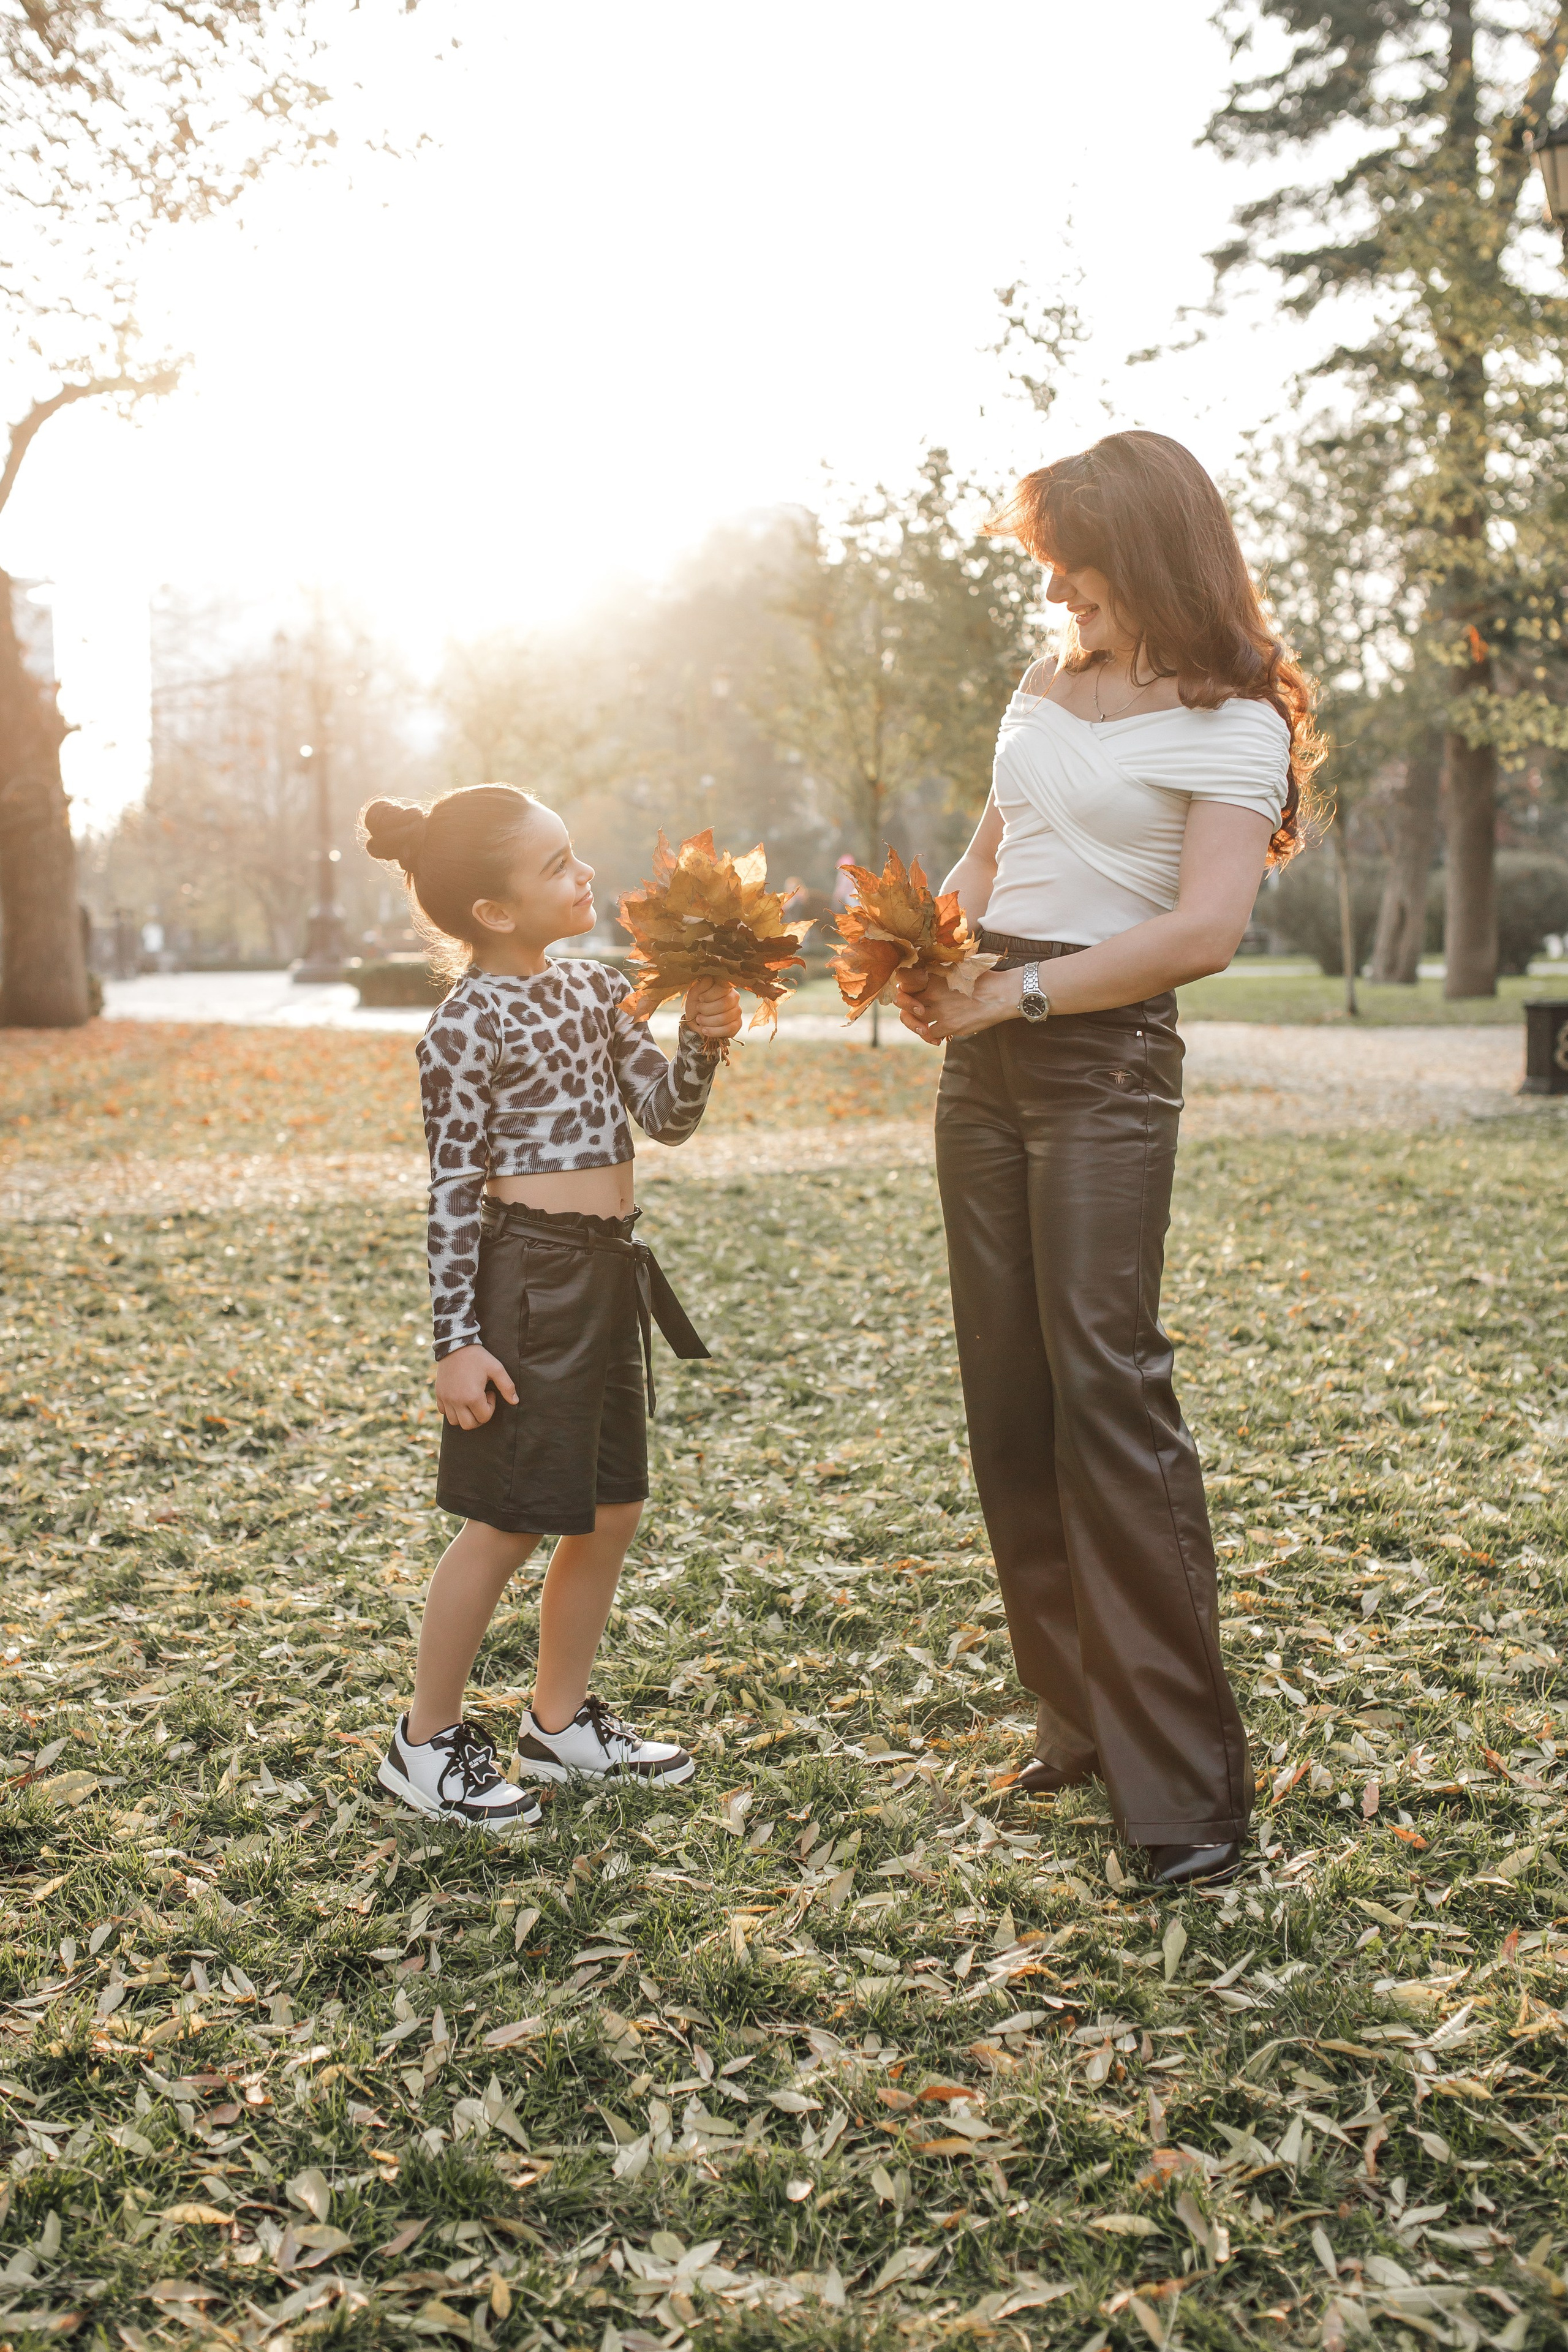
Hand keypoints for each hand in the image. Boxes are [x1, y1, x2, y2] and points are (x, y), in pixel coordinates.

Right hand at [434, 1344, 517, 1429]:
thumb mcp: (496, 1368)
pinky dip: (452, 1410)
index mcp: (472, 1397)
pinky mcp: (439, 1394)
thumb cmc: (478, 1357)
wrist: (456, 1345)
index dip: (491, 1407)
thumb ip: (507, 1386)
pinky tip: (459, 1398)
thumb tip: (515, 1401)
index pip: (484, 1417)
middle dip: (479, 1417)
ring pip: (455, 1422)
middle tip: (482, 1402)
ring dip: (465, 1416)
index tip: (490, 1392)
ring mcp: (446, 1399)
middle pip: (469, 1425)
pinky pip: (444, 1412)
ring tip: (470, 1401)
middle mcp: (457, 1401)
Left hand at [683, 976, 743, 1039]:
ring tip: (699, 1020)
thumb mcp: (694, 994)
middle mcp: (734, 997)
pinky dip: (714, 1031)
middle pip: (724, 1004)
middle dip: (706, 1009)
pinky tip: (705, 1030)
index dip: (709, 995)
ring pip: (725, 1017)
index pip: (722, 988)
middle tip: (698, 1010)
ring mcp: (737, 1010)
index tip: (700, 999)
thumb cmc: (696, 1005)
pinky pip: (729, 1029)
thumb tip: (710, 979)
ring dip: (708, 1021)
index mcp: (724, 986)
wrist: (695, 1022)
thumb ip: (701, 986)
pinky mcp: (737, 1024)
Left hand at [897, 964, 1023, 1043]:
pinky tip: (939, 1036)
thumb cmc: (985, 978)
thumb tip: (929, 967)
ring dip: (918, 1024)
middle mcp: (933, 992)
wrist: (1002, 994)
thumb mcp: (960, 965)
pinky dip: (931, 1036)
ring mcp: (940, 1010)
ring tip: (925, 1025)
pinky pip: (930, 1034)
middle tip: (916, 1011)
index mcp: (934, 975)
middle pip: (905, 1002)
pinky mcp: (949, 1025)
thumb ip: (941, 968)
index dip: (903, 986)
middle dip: (908, 1007)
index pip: (904, 979)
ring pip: (915, 1020)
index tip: (909, 990)